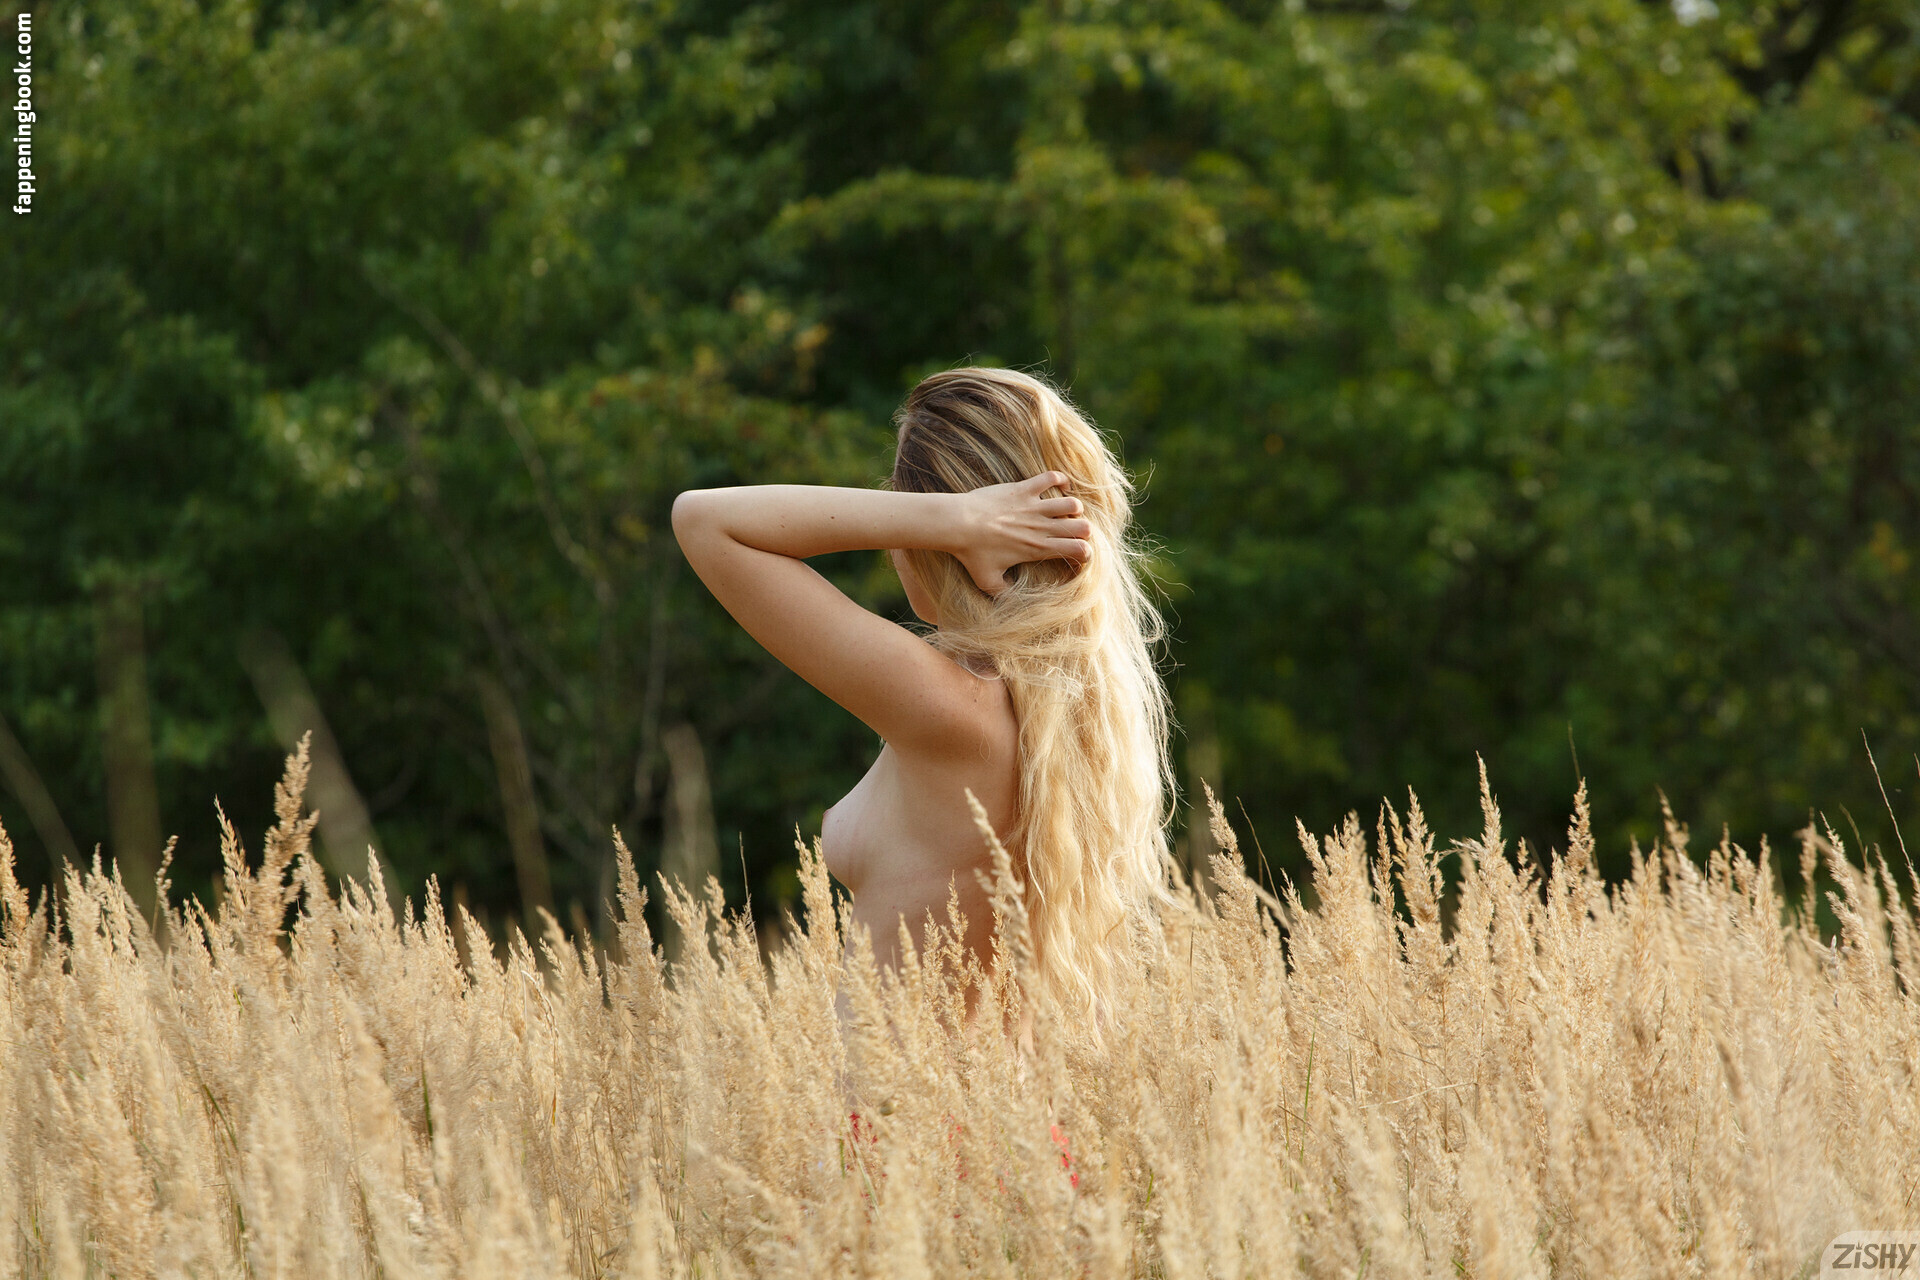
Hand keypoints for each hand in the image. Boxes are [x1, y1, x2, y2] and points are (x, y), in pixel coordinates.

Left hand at [952, 471, 1092, 593]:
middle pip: (1083, 527)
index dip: (1085, 553)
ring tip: (1065, 511)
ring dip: (1072, 507)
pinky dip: (1060, 479)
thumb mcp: (987, 581)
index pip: (1078, 550)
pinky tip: (1058, 485)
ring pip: (1072, 503)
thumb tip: (1012, 604)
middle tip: (1072, 532)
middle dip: (1083, 531)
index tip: (1077, 554)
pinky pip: (1051, 477)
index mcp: (1038, 549)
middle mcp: (1041, 527)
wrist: (957, 523)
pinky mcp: (1023, 488)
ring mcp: (1033, 506)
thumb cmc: (971, 554)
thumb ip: (1003, 594)